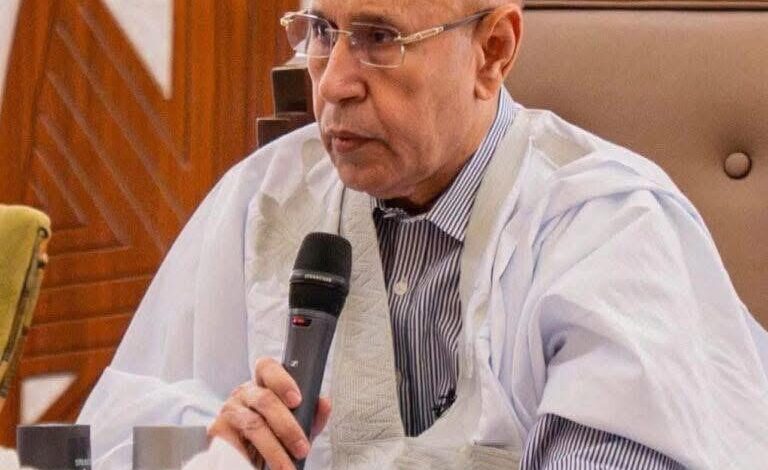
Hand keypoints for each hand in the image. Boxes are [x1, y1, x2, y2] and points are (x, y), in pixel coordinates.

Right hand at [208, 357, 331, 469]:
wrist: (250, 460)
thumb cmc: (274, 436)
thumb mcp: (296, 425)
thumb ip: (312, 414)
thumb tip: (324, 403)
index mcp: (263, 384)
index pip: (268, 367)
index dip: (282, 381)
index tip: (297, 400)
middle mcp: (244, 393)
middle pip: (265, 400)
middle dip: (288, 427)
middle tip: (302, 447)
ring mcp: (230, 410)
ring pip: (254, 425)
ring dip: (275, 450)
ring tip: (288, 466)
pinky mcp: (217, 431)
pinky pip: (234, 443)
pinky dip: (249, 456)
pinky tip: (260, 466)